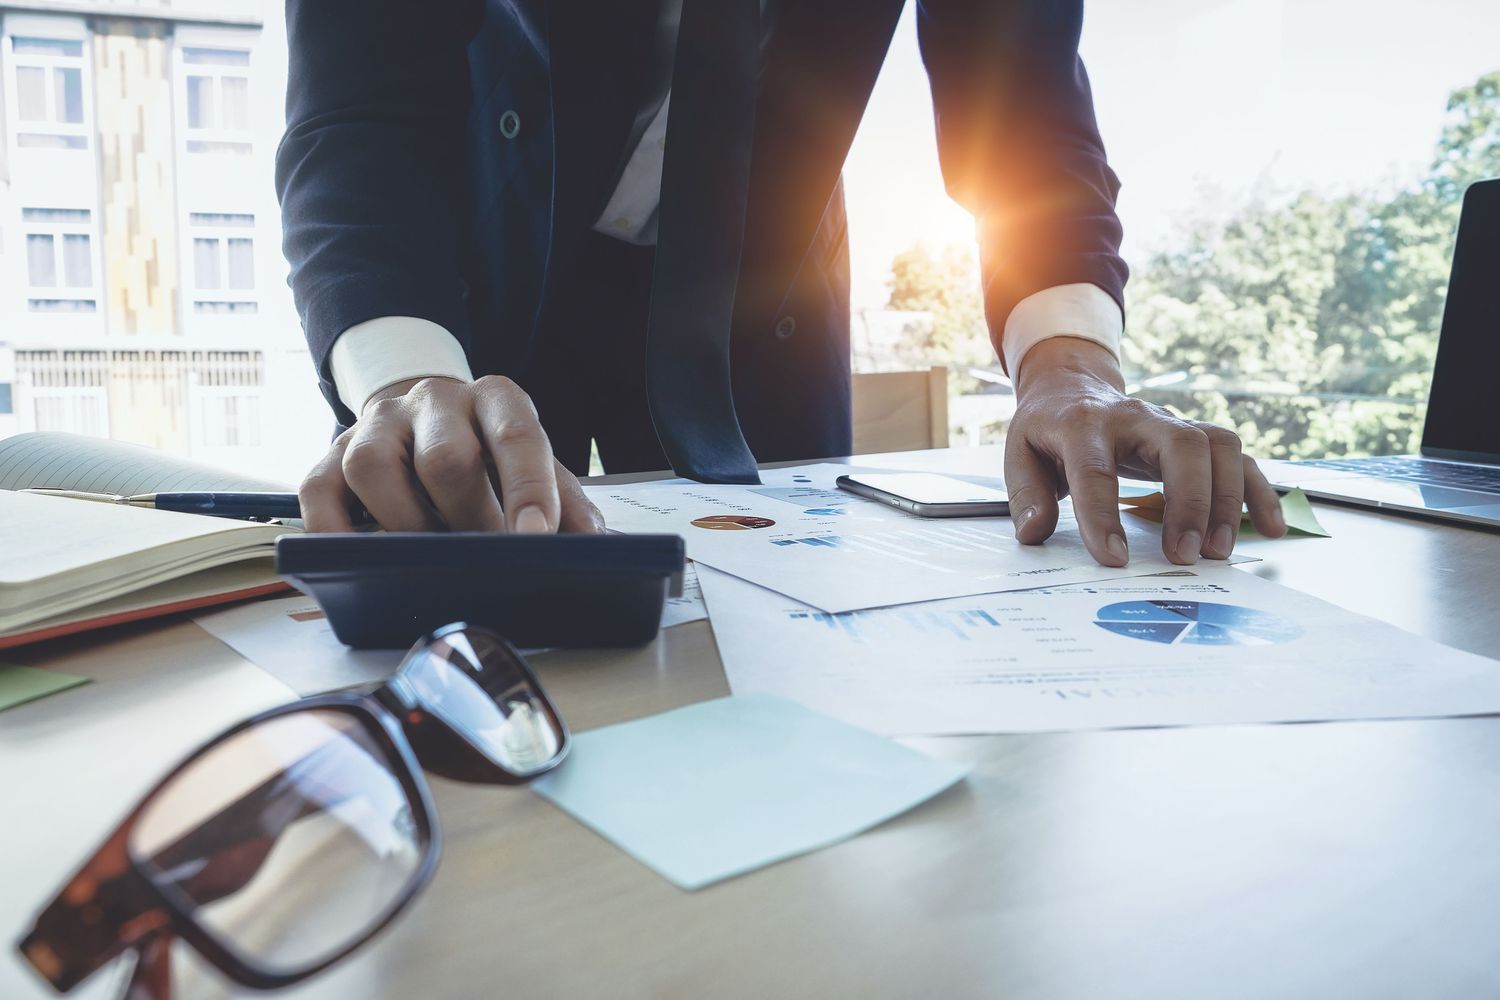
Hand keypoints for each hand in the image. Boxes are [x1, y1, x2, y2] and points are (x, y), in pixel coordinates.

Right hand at [298, 375, 604, 533]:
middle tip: (484, 563)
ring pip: (374, 468)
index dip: (528, 489)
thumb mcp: (537, 467)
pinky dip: (337, 534)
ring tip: (428, 560)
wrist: (422, 415)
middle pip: (445, 457)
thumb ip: (567, 503)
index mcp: (496, 398)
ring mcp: (378, 423)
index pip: (516, 437)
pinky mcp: (331, 453)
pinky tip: (363, 560)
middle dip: (468, 520)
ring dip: (404, 526)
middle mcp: (435, 400)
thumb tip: (592, 549)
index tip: (535, 539)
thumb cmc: (489, 455)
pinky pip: (321, 493)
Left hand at [1004, 338, 1285, 566]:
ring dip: (1227, 500)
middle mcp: (1136, 417)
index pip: (1096, 470)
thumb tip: (1035, 532)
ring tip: (1217, 551)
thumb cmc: (1048, 428)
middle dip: (1189, 503)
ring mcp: (1171, 422)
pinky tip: (1269, 528)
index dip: (1104, 516)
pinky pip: (1240, 457)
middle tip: (1183, 555)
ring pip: (1218, 446)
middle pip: (1180, 446)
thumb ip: (1027, 493)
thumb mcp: (1020, 452)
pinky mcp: (1195, 435)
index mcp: (1084, 423)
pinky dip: (1259, 491)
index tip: (1114, 559)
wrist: (1072, 386)